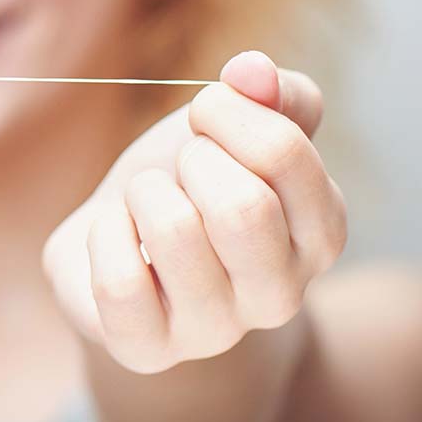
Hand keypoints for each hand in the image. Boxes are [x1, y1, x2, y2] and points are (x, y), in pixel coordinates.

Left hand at [43, 51, 346, 373]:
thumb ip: (270, 89)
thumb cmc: (190, 178)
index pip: (287, 154)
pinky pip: (119, 282)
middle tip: (180, 168)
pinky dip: (103, 234)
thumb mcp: (237, 123)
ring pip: (175, 234)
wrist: (123, 239)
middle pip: (242, 209)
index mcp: (319, 234)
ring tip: (146, 200)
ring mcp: (213, 331)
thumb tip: (252, 71)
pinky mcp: (145, 350)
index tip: (205, 112)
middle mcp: (279, 295)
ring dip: (144, 192)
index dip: (228, 112)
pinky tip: (113, 233)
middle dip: (191, 161)